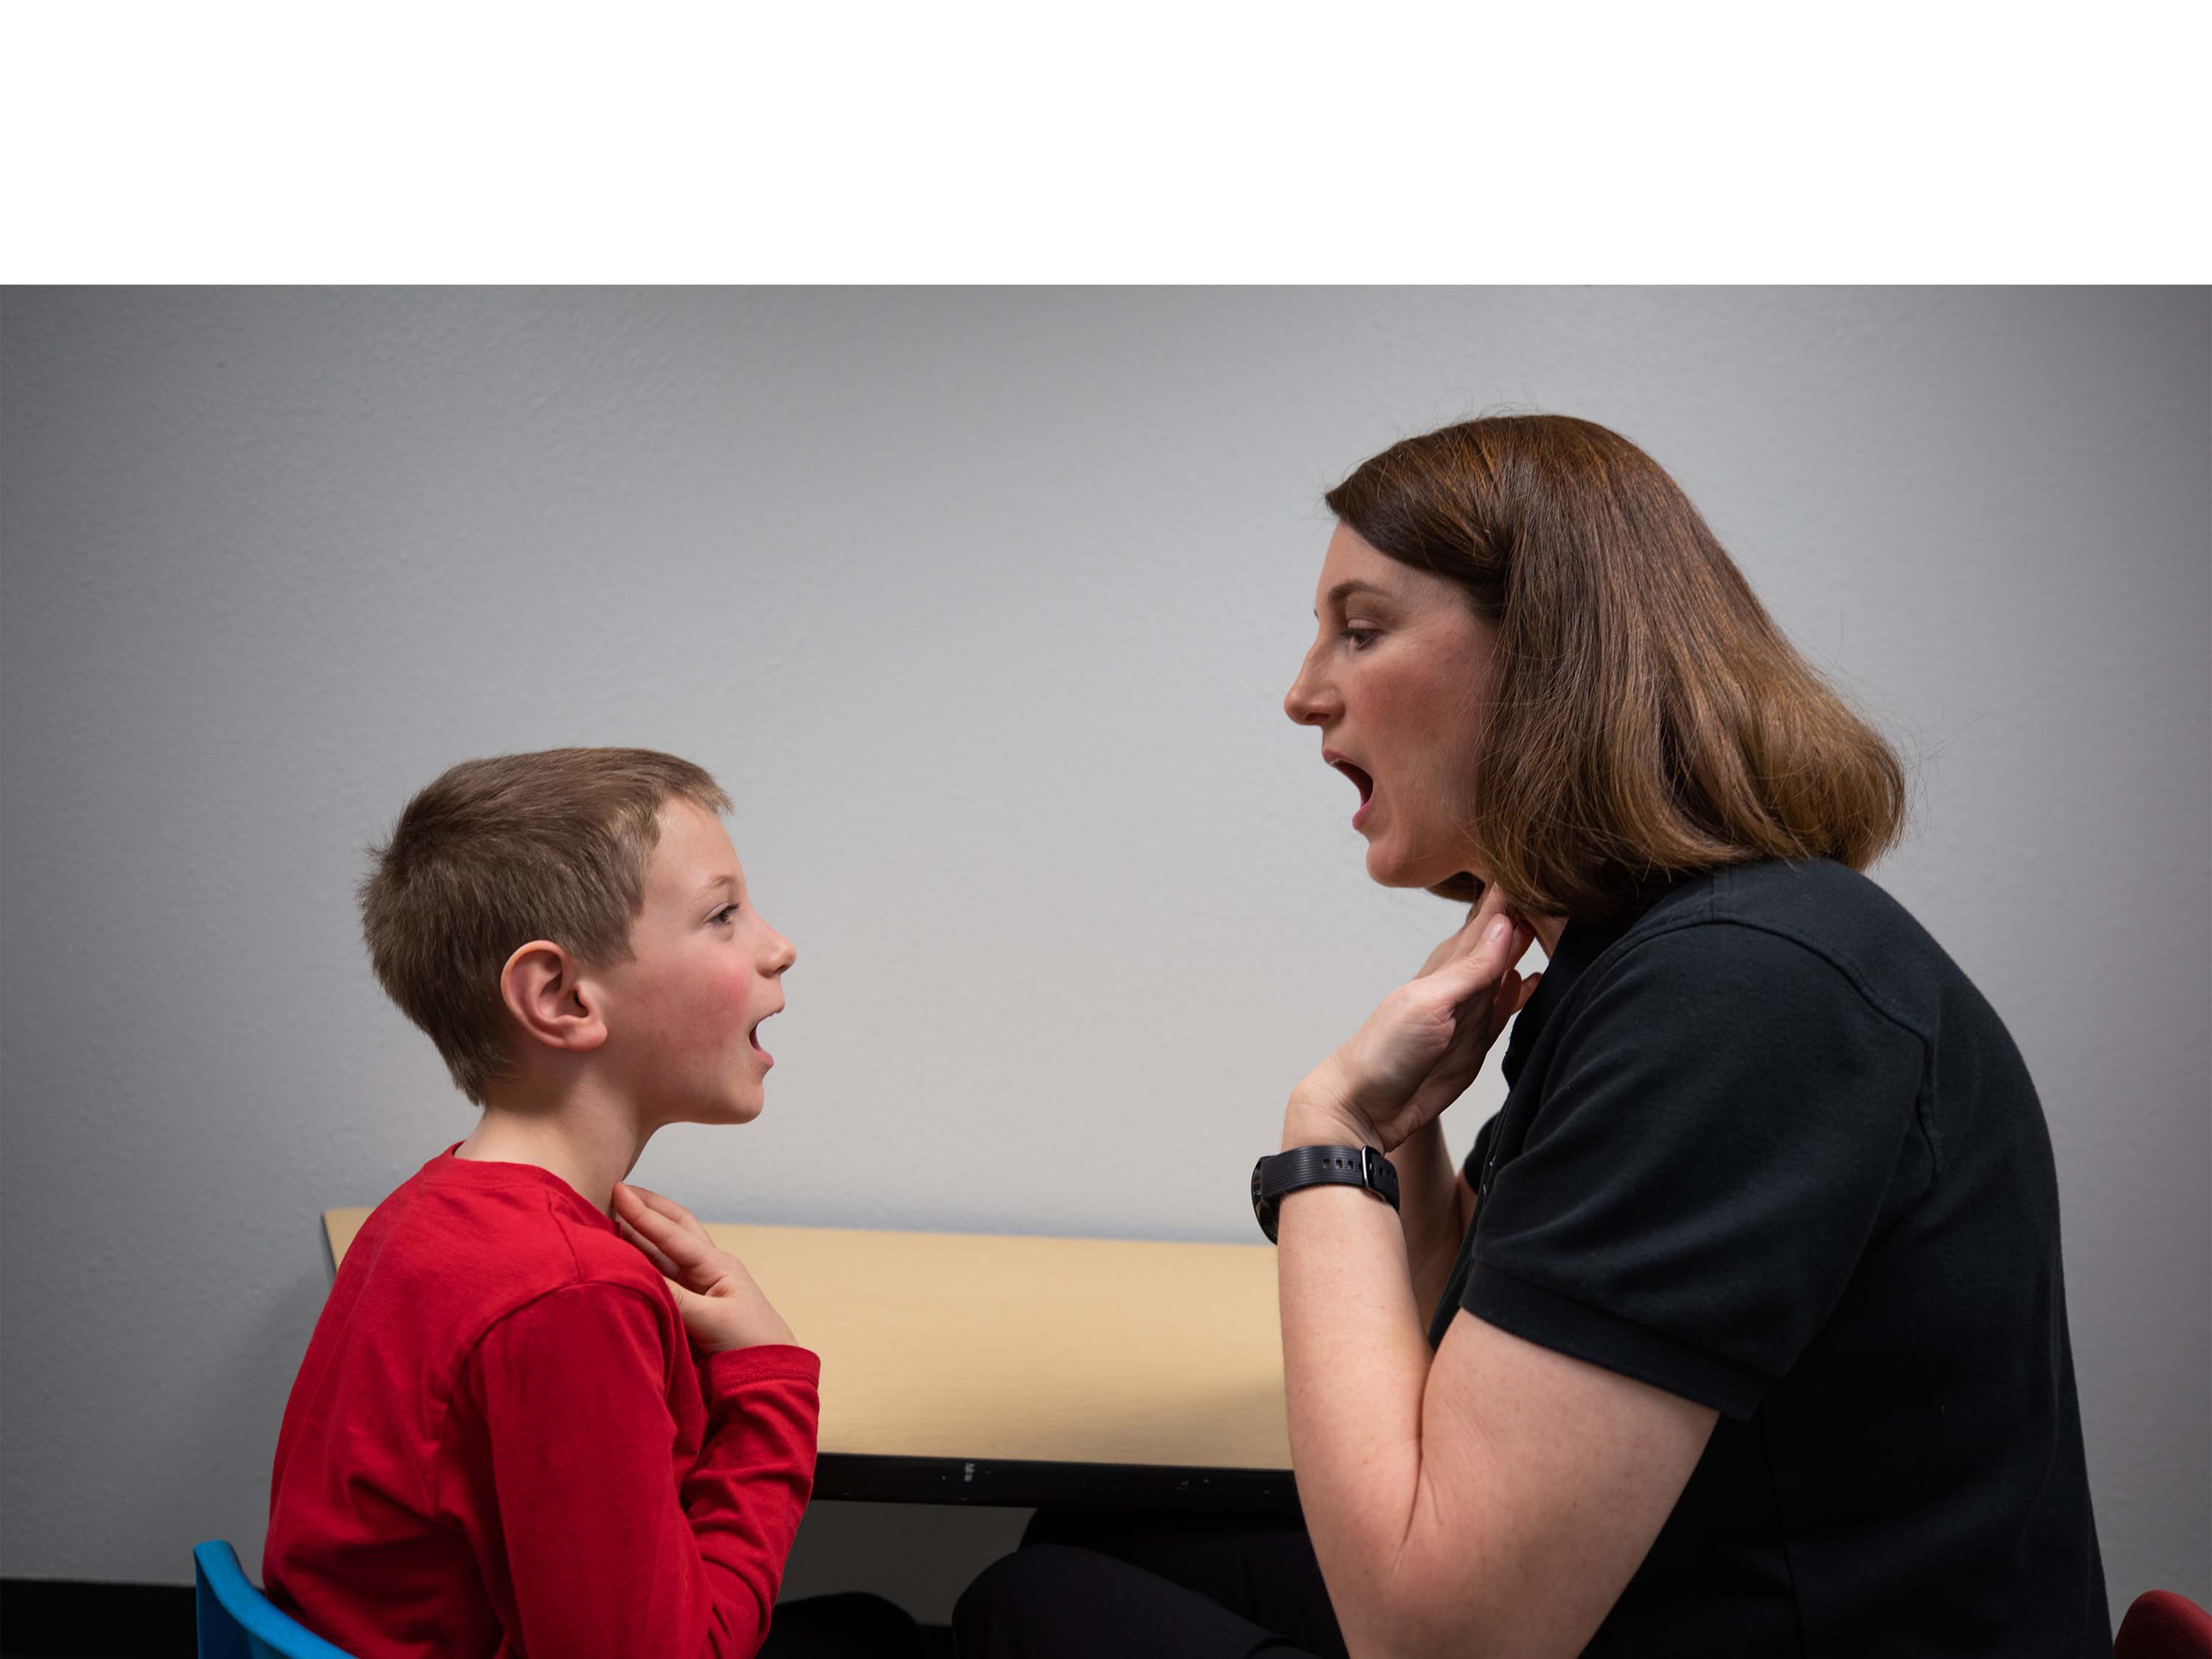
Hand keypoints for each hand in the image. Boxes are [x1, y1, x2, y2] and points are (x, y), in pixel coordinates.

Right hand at [613, 1182, 795, 1354]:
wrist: (771, 1374)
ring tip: (613, 1217)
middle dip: (647, 1210)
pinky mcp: (690, 1306)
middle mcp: (706, 1270)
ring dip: (640, 1235)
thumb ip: (677, 1300)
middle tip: (618, 1191)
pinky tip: (625, 1257)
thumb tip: (640, 1279)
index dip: (643, 1213)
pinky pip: (662, 1277)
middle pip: (673, 1231)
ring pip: (664, 1253)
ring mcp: (699, 1287)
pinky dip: (642, 1263)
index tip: (618, 1190)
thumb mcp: (713, 1320)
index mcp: (716, 1266)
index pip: (673, 1234)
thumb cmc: (751, 1343)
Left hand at [1290, 884, 1540, 1153]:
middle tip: (1558, 879)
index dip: (1510, 890)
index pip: (1485, 916)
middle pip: (1500, 936)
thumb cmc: (1385, 1052)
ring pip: (1506, 966)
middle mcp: (1462, 982)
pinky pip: (1505, 1006)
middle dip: (1525, 909)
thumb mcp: (1430, 1005)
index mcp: (1446, 964)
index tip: (1538, 859)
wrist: (1366, 1108)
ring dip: (1528, 945)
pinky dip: (1522, 990)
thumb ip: (1470, 969)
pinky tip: (1538, 977)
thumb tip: (1505, 923)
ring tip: (1557, 918)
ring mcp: (1471, 1010)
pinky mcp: (1477, 1040)